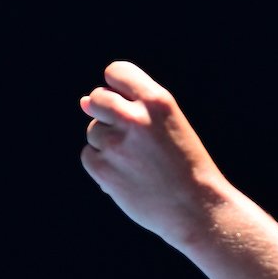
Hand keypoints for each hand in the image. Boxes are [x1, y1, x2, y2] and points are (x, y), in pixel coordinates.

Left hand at [80, 61, 224, 246]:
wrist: (195, 207)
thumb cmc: (183, 162)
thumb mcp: (166, 124)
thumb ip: (129, 106)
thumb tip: (82, 102)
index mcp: (157, 100)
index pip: (116, 72)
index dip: (116, 86)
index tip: (126, 102)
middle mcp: (135, 118)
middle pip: (97, 98)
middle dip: (106, 113)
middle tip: (130, 136)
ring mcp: (117, 144)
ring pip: (93, 130)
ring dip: (107, 142)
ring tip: (136, 160)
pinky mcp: (104, 169)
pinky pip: (88, 155)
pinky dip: (102, 164)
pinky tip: (126, 174)